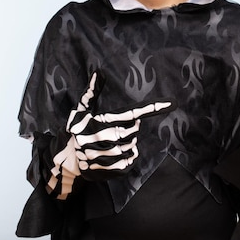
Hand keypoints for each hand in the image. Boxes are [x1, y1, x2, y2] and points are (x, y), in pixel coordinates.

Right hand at [46, 71, 173, 198]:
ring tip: (110, 143)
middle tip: (112, 130)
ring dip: (126, 143)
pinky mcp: (114, 169)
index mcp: (101, 122)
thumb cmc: (77, 129)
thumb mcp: (81, 109)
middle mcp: (106, 139)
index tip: (172, 103)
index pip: (133, 113)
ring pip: (133, 145)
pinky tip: (115, 154)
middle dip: (128, 128)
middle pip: (135, 130)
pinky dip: (128, 156)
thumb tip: (100, 70)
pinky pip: (132, 160)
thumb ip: (92, 91)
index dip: (153, 108)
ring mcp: (111, 156)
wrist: (67, 159)